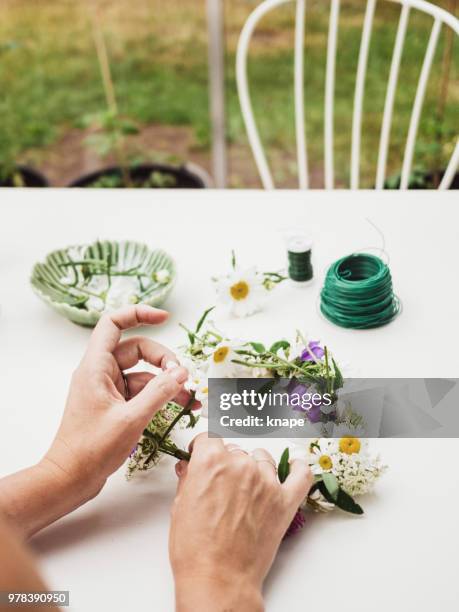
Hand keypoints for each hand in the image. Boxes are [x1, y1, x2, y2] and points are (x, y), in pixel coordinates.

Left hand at [0, 305, 188, 536]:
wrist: (71, 478)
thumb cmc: (92, 449)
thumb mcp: (132, 418)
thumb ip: (159, 392)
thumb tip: (182, 372)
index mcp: (96, 367)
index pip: (113, 324)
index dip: (138, 314)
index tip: (165, 317)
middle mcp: (100, 373)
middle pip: (136, 349)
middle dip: (163, 359)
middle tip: (183, 377)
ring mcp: (108, 389)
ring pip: (143, 373)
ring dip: (167, 382)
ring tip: (190, 397)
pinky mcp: (115, 405)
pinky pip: (141, 391)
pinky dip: (160, 396)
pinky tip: (181, 406)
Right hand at [169, 434, 312, 611]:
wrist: (218, 579)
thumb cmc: (195, 549)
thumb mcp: (180, 507)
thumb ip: (188, 479)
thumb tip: (189, 467)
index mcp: (212, 461)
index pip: (209, 438)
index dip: (202, 446)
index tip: (200, 453)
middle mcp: (241, 464)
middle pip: (235, 449)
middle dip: (226, 462)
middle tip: (220, 485)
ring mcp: (266, 481)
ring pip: (262, 458)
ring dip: (253, 466)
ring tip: (245, 487)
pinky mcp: (284, 500)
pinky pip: (300, 474)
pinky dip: (298, 467)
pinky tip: (295, 465)